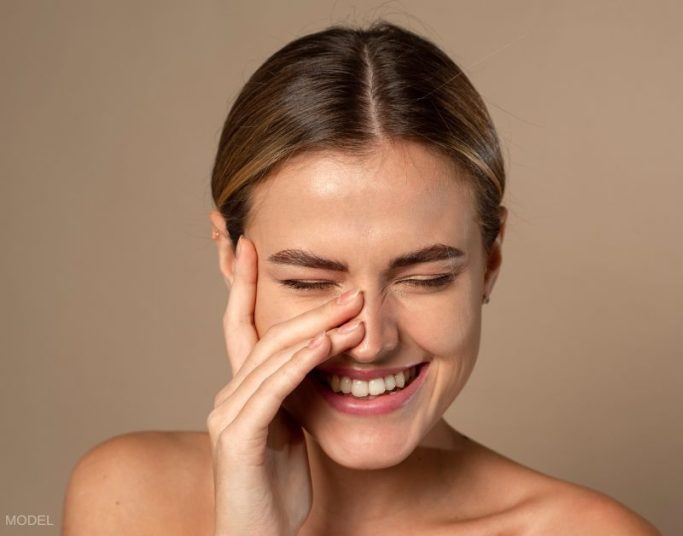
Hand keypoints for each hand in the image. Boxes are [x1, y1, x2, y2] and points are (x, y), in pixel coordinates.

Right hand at [206, 235, 364, 535]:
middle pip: (266, 335)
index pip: (241, 327)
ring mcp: (229, 417)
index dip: (244, 285)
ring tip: (353, 309)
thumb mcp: (292, 432)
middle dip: (309, 306)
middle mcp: (229, 397)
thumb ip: (298, 395)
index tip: (252, 245)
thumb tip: (326, 360)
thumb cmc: (275, 491)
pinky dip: (301, 364)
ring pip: (271, 357)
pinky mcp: (239, 440)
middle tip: (351, 286)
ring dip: (315, 329)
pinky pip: (272, 391)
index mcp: (243, 393)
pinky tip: (326, 346)